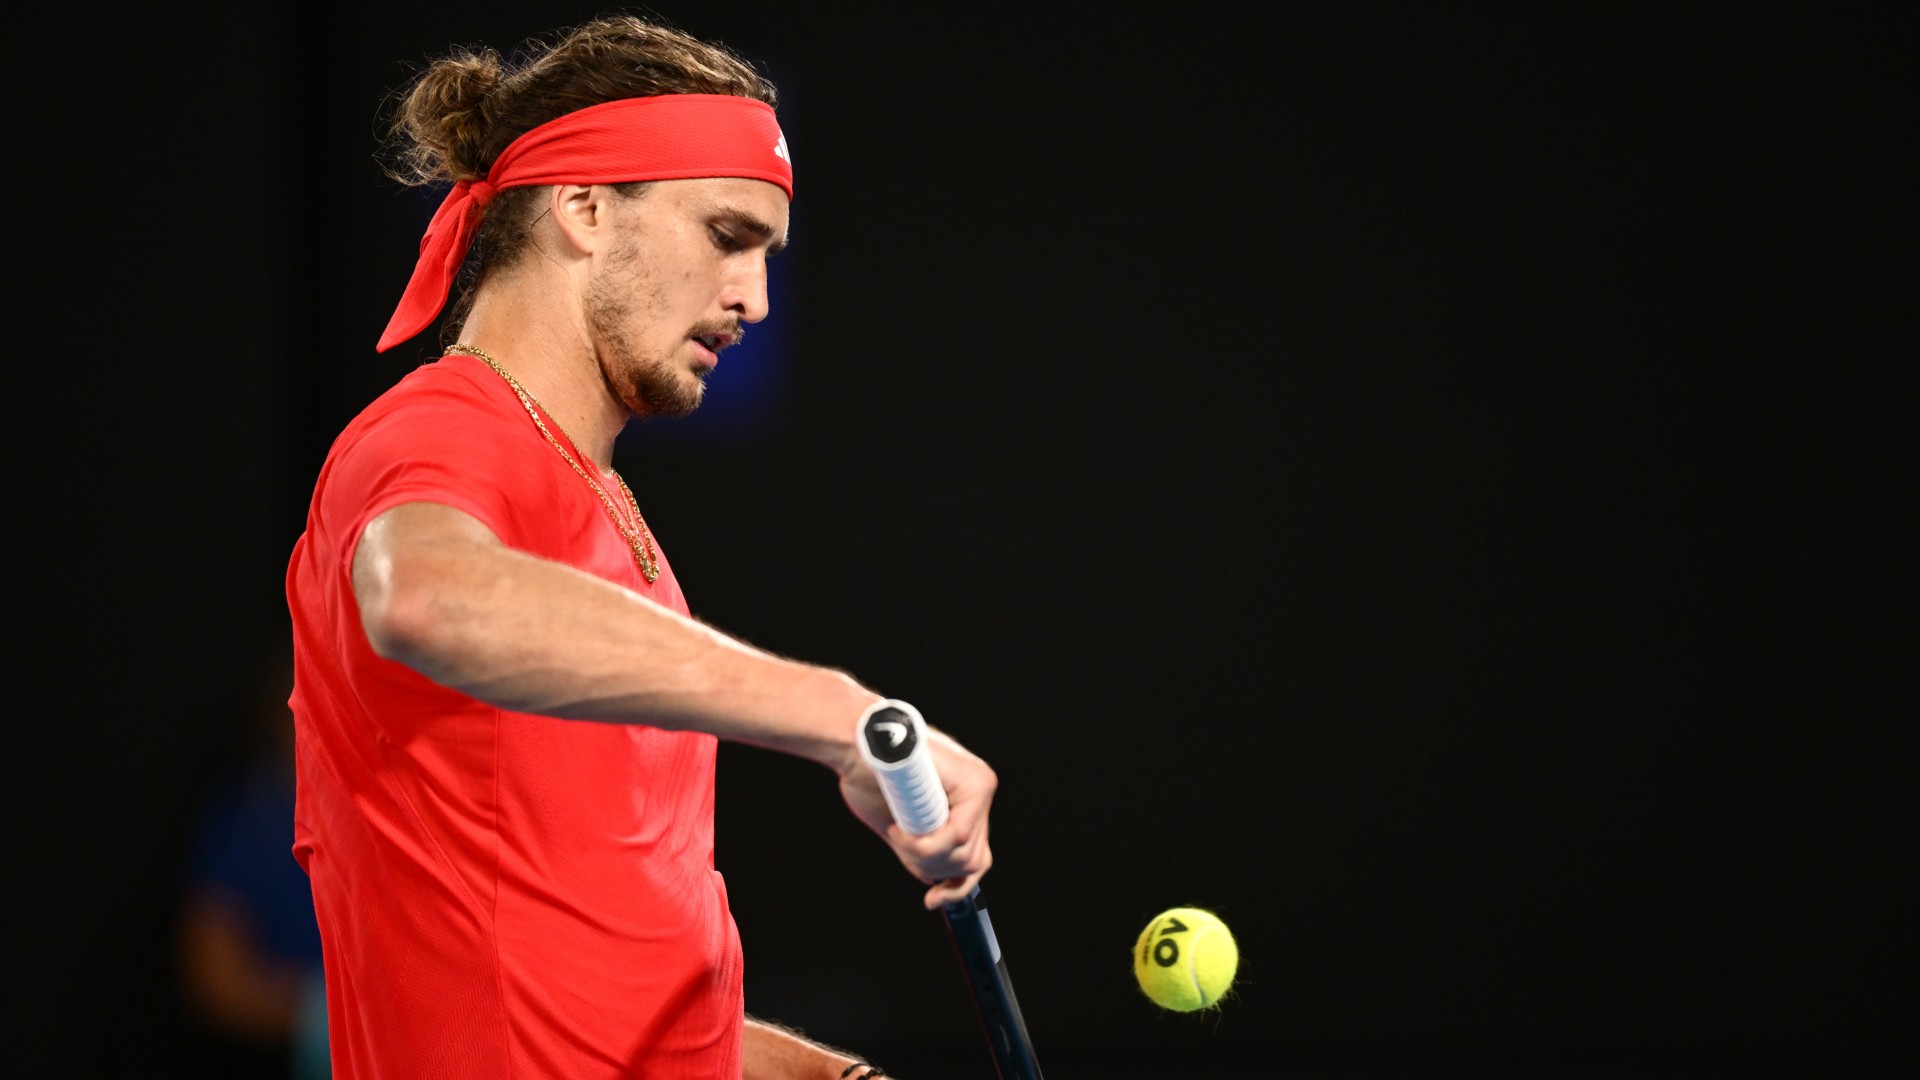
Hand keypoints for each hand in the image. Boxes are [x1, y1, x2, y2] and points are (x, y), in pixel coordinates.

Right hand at [838, 725, 995, 908]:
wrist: (853, 743)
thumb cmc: (867, 777)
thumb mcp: (903, 828)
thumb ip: (926, 850)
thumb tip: (939, 882)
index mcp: (968, 801)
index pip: (975, 858)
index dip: (954, 888)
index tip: (932, 901)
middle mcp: (981, 791)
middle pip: (972, 861)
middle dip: (932, 866)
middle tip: (899, 842)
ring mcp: (981, 786)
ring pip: (965, 855)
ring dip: (924, 855)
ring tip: (897, 831)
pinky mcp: (973, 784)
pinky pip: (957, 837)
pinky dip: (927, 845)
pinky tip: (900, 829)